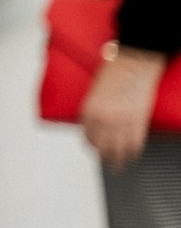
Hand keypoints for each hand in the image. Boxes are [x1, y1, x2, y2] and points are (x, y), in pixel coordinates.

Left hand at [82, 46, 163, 169]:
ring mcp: (121, 121)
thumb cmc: (115, 69)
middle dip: (104, 156)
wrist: (134, 61)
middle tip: (108, 162)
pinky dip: (133, 152)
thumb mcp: (96, 90)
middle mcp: (103, 119)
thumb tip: (98, 121)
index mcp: (89, 109)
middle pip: (102, 147)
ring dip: (118, 160)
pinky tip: (132, 156)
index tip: (94, 148)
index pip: (87, 136)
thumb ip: (95, 107)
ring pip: (118, 150)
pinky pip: (135, 143)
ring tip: (119, 166)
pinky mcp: (138, 120)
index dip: (92, 144)